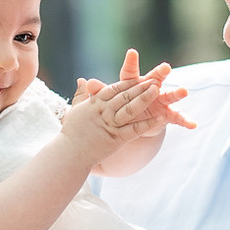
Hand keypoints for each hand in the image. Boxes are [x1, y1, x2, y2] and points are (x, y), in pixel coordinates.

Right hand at [60, 68, 182, 156]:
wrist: (70, 154)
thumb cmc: (71, 133)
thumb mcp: (75, 110)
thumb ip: (81, 94)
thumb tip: (82, 80)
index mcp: (94, 103)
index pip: (114, 89)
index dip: (128, 83)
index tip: (139, 76)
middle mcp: (103, 111)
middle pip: (125, 96)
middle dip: (140, 87)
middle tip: (154, 79)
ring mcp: (110, 124)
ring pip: (131, 109)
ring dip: (144, 99)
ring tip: (157, 90)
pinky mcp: (117, 139)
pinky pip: (135, 130)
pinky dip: (147, 124)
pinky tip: (159, 118)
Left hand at [87, 49, 195, 129]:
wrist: (132, 121)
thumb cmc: (119, 107)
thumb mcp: (107, 102)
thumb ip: (99, 93)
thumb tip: (85, 82)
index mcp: (132, 84)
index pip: (130, 72)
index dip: (131, 63)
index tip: (132, 53)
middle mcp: (149, 89)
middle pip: (155, 79)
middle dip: (160, 74)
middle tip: (166, 67)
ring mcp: (160, 101)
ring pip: (170, 96)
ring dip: (177, 93)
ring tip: (185, 91)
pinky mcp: (166, 114)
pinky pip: (177, 117)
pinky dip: (186, 121)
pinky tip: (194, 125)